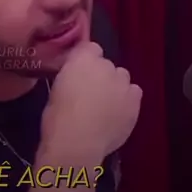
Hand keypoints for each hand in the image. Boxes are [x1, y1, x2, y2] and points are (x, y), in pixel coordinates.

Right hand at [40, 42, 141, 160]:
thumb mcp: (56, 88)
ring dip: (115, 87)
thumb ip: (70, 76)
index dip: (84, 61)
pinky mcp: (135, 101)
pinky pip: (134, 94)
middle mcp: (106, 65)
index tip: (78, 74)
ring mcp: (123, 83)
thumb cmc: (57, 117)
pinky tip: (117, 114)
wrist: (77, 143)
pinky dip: (127, 101)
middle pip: (107, 65)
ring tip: (105, 106)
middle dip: (100, 75)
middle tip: (90, 94)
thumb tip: (76, 78)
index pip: (89, 48)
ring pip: (122, 78)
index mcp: (82, 58)